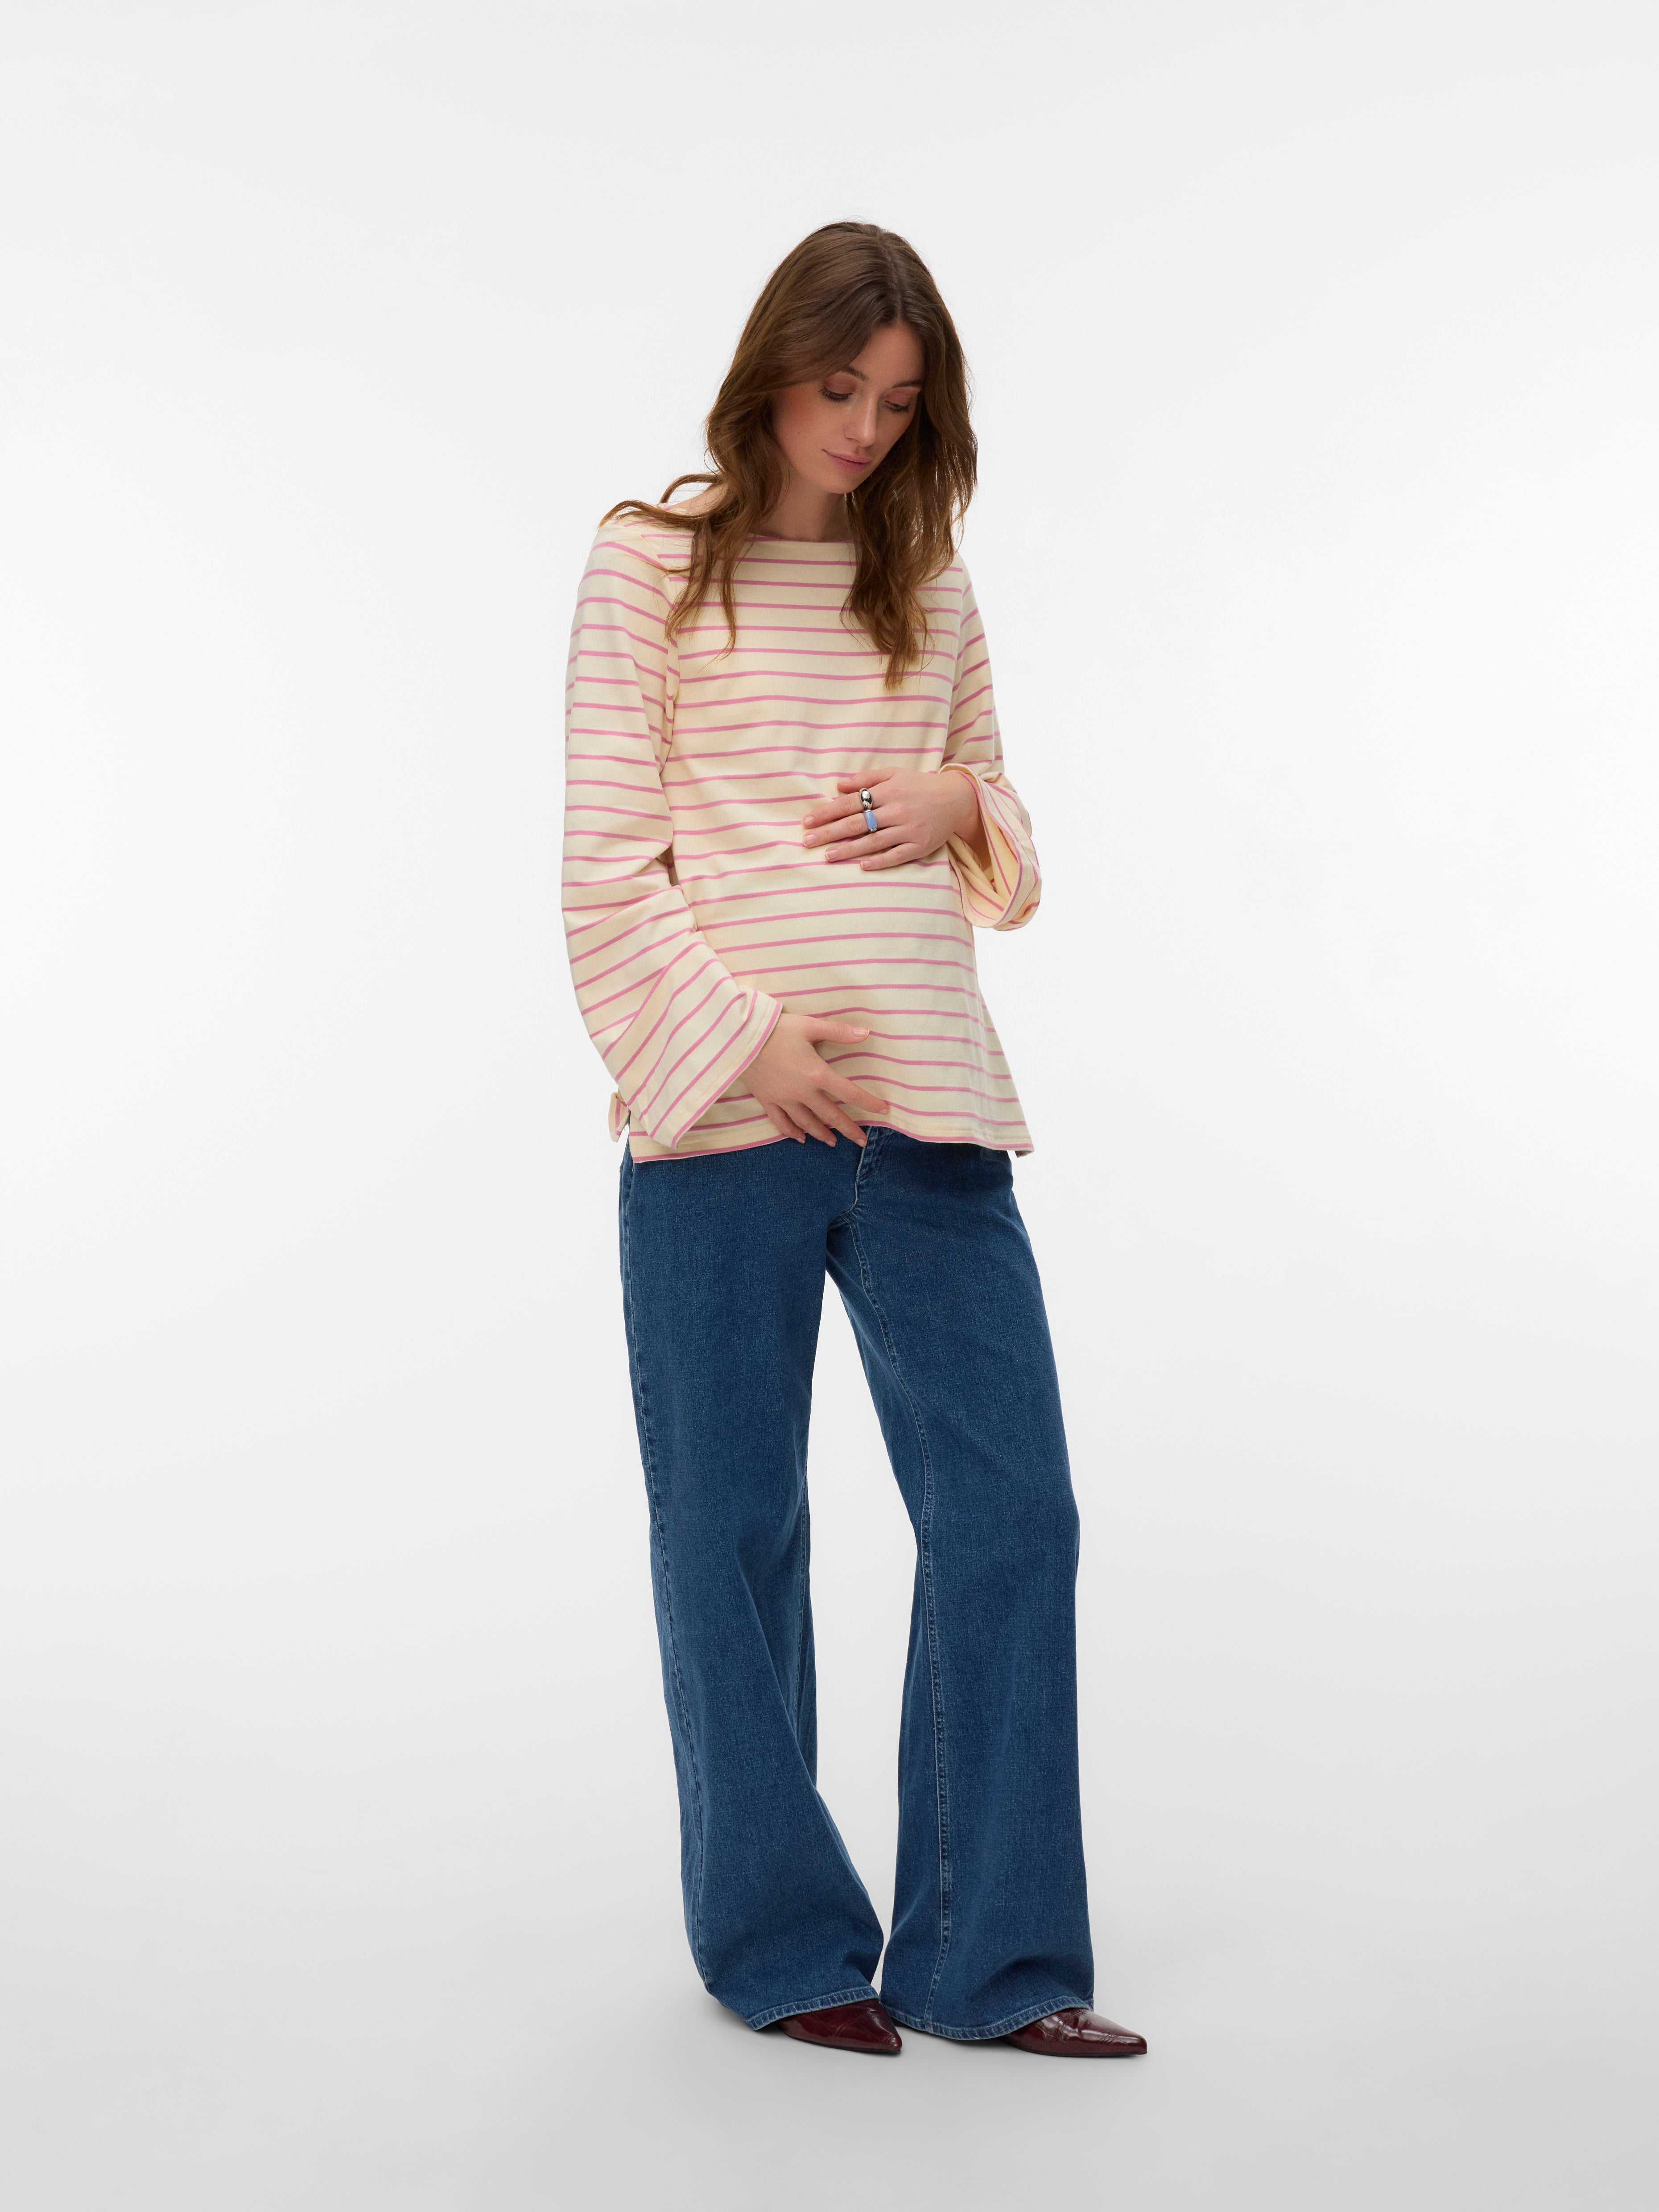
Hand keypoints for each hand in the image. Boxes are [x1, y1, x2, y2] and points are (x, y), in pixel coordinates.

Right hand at [743, 1013, 888, 1145]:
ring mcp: (784, 1100)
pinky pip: (782, 1123)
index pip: (850, 1094)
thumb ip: (838, 1031)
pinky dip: (792, 1133)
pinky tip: (801, 1138)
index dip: (869, 1103)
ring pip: (808, 1123)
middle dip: (849, 1130)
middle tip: (861, 1141)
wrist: (738, 1038)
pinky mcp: (768, 1101)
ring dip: (823, 1134)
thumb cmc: (776, 1029)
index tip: (883, 1110)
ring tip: (833, 1142)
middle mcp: (803, 1092)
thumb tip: (866, 1033)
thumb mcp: (810, 1025)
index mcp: (817, 1074)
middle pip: (831, 1116)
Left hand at [801, 768, 988, 870]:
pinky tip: (861, 866)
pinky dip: (879, 861)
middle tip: (808, 842)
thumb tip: (838, 784)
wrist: (957, 799)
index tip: (808, 821)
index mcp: (889, 791)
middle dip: (830, 833)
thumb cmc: (920, 785)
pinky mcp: (920, 846)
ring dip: (848, 850)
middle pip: (857, 823)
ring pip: (873, 842)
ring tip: (828, 856)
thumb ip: (867, 778)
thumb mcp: (895, 773)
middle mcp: (897, 810)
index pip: (851, 803)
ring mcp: (909, 830)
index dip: (828, 812)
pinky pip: (895, 856)